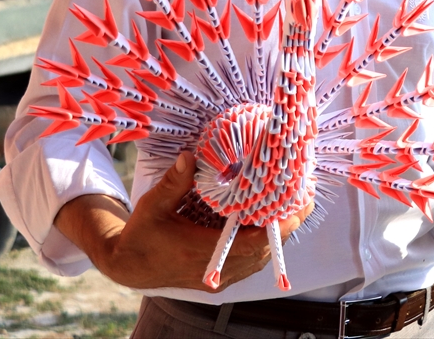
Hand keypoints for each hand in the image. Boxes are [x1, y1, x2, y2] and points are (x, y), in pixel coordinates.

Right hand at [54, 151, 312, 290]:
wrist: (129, 266)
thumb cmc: (141, 234)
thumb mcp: (153, 205)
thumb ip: (174, 183)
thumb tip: (189, 156)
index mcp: (197, 252)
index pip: (248, 244)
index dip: (275, 228)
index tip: (293, 206)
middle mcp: (212, 270)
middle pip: (262, 252)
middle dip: (286, 227)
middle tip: (304, 199)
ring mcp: (218, 277)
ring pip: (260, 259)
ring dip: (279, 236)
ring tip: (296, 207)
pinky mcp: (220, 278)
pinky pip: (252, 263)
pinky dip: (267, 244)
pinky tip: (274, 222)